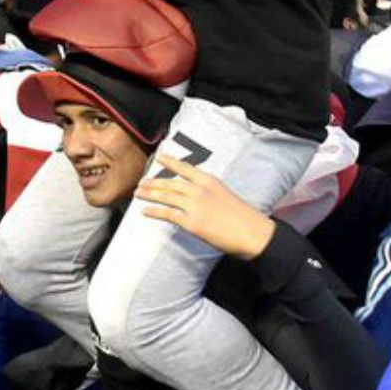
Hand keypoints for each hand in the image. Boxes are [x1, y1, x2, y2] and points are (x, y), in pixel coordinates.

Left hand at [136, 153, 276, 258]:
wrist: (252, 232)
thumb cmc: (242, 217)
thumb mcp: (224, 195)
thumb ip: (207, 192)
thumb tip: (192, 196)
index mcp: (209, 181)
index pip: (185, 167)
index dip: (170, 162)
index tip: (159, 157)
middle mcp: (199, 190)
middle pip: (170, 183)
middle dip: (153, 182)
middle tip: (141, 182)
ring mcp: (194, 205)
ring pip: (166, 196)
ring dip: (150, 194)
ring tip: (139, 193)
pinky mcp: (191, 222)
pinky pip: (167, 214)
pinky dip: (154, 211)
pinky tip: (145, 211)